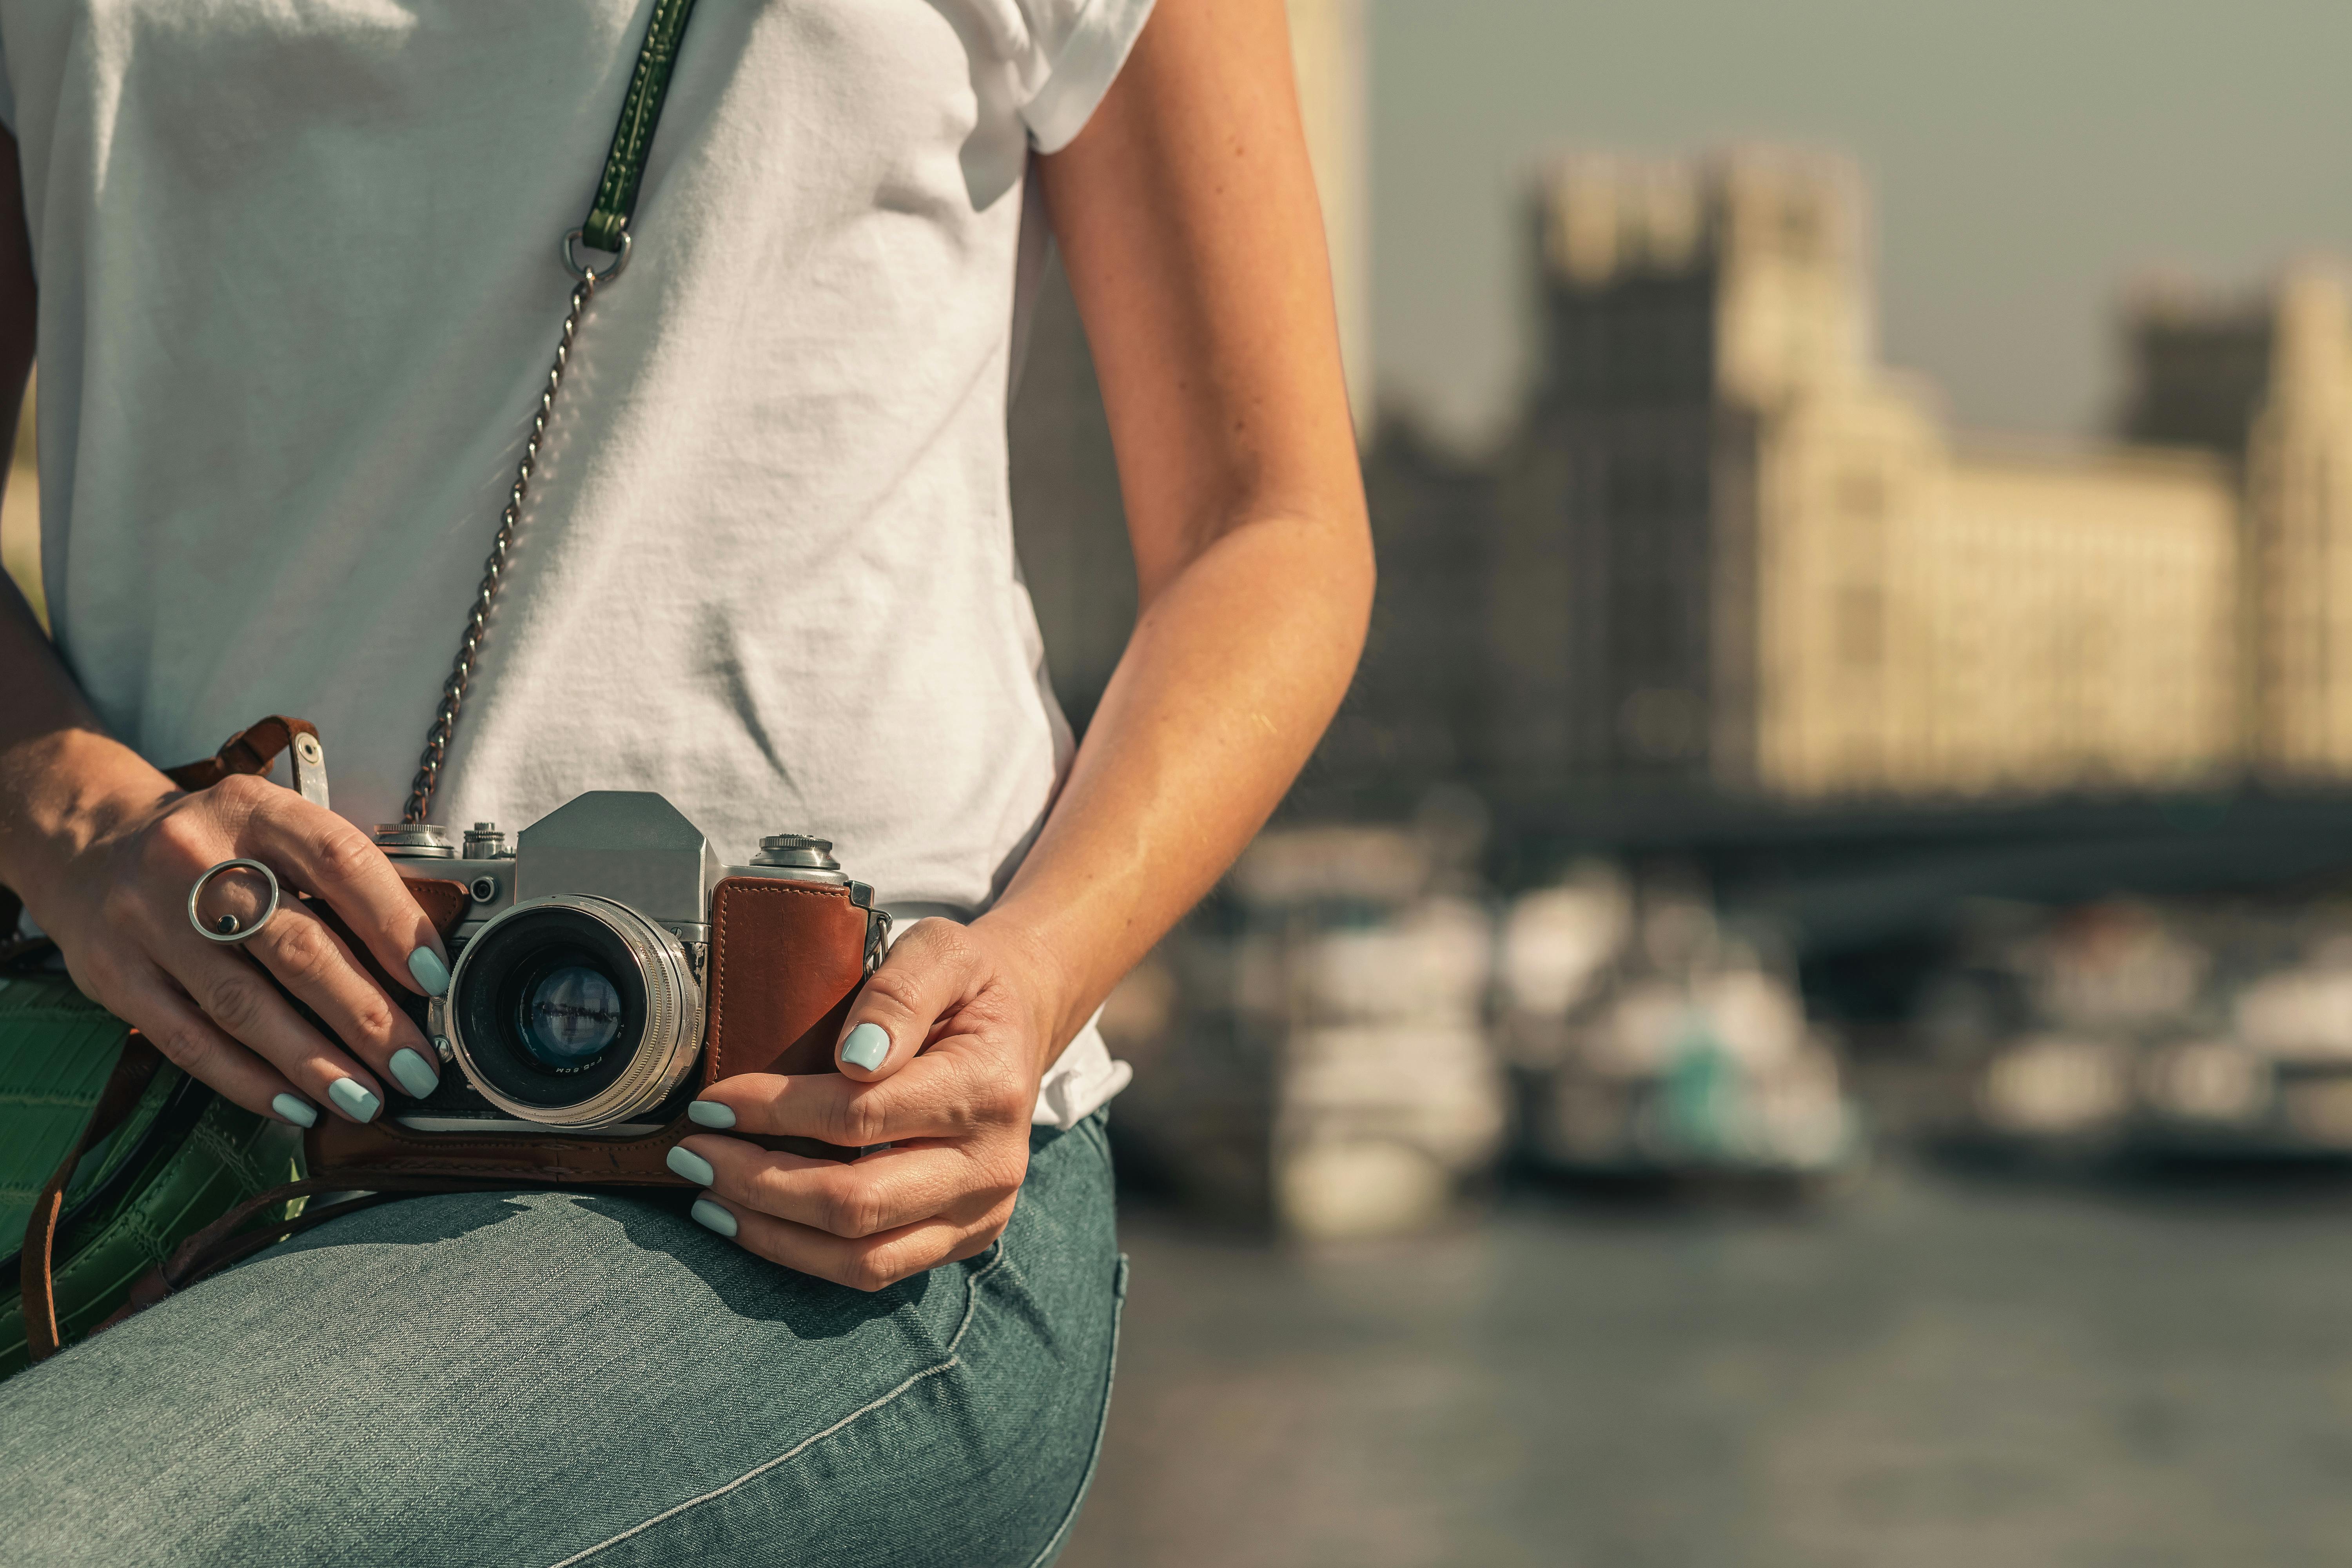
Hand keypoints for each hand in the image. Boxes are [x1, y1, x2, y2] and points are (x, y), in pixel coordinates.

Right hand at [16, 755, 451, 1127]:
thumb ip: (336, 880)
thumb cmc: (212, 846)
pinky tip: (296, 1105)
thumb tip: (418, 962)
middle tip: (415, 1065)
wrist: (87, 842)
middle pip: (296, 947)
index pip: (338, 863)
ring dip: (314, 1063)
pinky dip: (249, 1081)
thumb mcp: (272, 829)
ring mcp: (146, 920)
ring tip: (367, 1098)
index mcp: (252, 811)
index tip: (435, 978)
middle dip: (366, 1018)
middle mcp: (193, 860)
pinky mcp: (114, 975)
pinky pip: (189, 1041)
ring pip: (243, 1006)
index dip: (394, 923)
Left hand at [673, 917, 1058, 1291]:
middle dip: (758, 1182)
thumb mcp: (943, 951)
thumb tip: (853, 1059)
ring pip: (861, 1257)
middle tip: (692, 1154)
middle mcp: (991, 1166)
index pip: (861, 1116)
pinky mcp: (960, 1242)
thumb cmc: (965, 989)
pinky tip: (753, 1223)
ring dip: (771, 1231)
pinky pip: (873, 1270)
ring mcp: (980, 1216)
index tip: (711, 1102)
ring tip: (708, 1197)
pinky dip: (803, 1254)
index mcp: (988, 1089)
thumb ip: (900, 992)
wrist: (1015, 1029)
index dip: (775, 1112)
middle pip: (857, 1201)